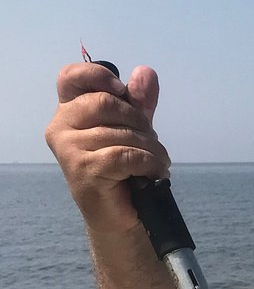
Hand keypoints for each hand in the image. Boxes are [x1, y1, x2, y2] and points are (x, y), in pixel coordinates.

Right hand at [44, 62, 170, 233]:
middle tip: (152, 142)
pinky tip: (155, 172)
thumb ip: (138, 102)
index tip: (122, 90)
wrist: (121, 216)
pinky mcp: (82, 169)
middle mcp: (61, 127)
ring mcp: (68, 149)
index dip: (98, 75)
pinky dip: (149, 163)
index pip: (71, 77)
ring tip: (157, 163)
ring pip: (121, 132)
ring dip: (152, 149)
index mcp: (69, 111)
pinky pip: (125, 155)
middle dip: (140, 122)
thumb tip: (145, 72)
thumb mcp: (135, 129)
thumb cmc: (124, 170)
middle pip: (105, 103)